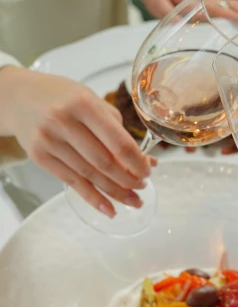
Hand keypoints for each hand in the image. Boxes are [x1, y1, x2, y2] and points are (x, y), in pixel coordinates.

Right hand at [0, 67, 151, 217]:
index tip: (148, 171)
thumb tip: (145, 160)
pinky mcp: (40, 157)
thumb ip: (117, 129)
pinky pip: (72, 182)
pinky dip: (93, 198)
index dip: (136, 162)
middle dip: (128, 179)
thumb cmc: (63, 97)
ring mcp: (49, 141)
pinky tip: (109, 209)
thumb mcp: (92, 101)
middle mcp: (64, 122)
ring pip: (89, 175)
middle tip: (142, 186)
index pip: (118, 141)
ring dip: (115, 192)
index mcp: (84, 104)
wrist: (20, 98)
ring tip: (133, 200)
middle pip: (104, 162)